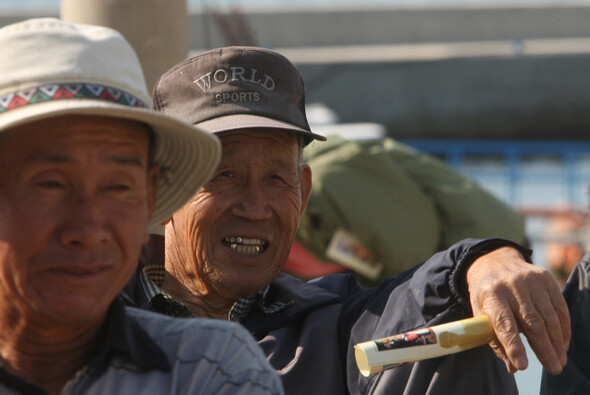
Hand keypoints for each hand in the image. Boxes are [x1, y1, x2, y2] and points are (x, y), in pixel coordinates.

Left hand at [466, 246, 569, 374]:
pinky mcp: (545, 278)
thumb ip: (495, 340)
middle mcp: (511, 285)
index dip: (513, 345)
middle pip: (531, 322)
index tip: (522, 365)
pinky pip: (559, 306)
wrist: (494, 263)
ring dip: (557, 341)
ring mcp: (530, 280)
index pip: (504, 323)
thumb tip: (513, 368)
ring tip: (560, 360)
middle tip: (554, 368)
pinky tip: (563, 343)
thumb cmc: (487, 296)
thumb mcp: (481, 314)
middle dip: (544, 348)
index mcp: (491, 295)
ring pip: (548, 316)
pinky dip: (563, 328)